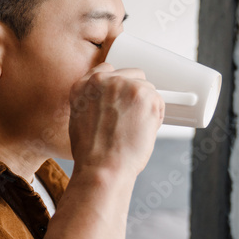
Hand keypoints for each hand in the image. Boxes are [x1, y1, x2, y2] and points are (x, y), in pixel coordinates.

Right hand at [67, 62, 163, 178]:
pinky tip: (143, 131)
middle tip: (131, 118)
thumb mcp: (79, 120)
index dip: (118, 85)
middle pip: (132, 75)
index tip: (122, 96)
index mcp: (83, 86)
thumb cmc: (92, 153)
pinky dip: (156, 117)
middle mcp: (103, 80)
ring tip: (134, 129)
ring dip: (146, 106)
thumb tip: (112, 102)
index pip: (107, 70)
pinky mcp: (145, 95)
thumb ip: (92, 103)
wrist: (102, 168)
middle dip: (135, 94)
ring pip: (147, 88)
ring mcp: (125, 85)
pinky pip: (159, 101)